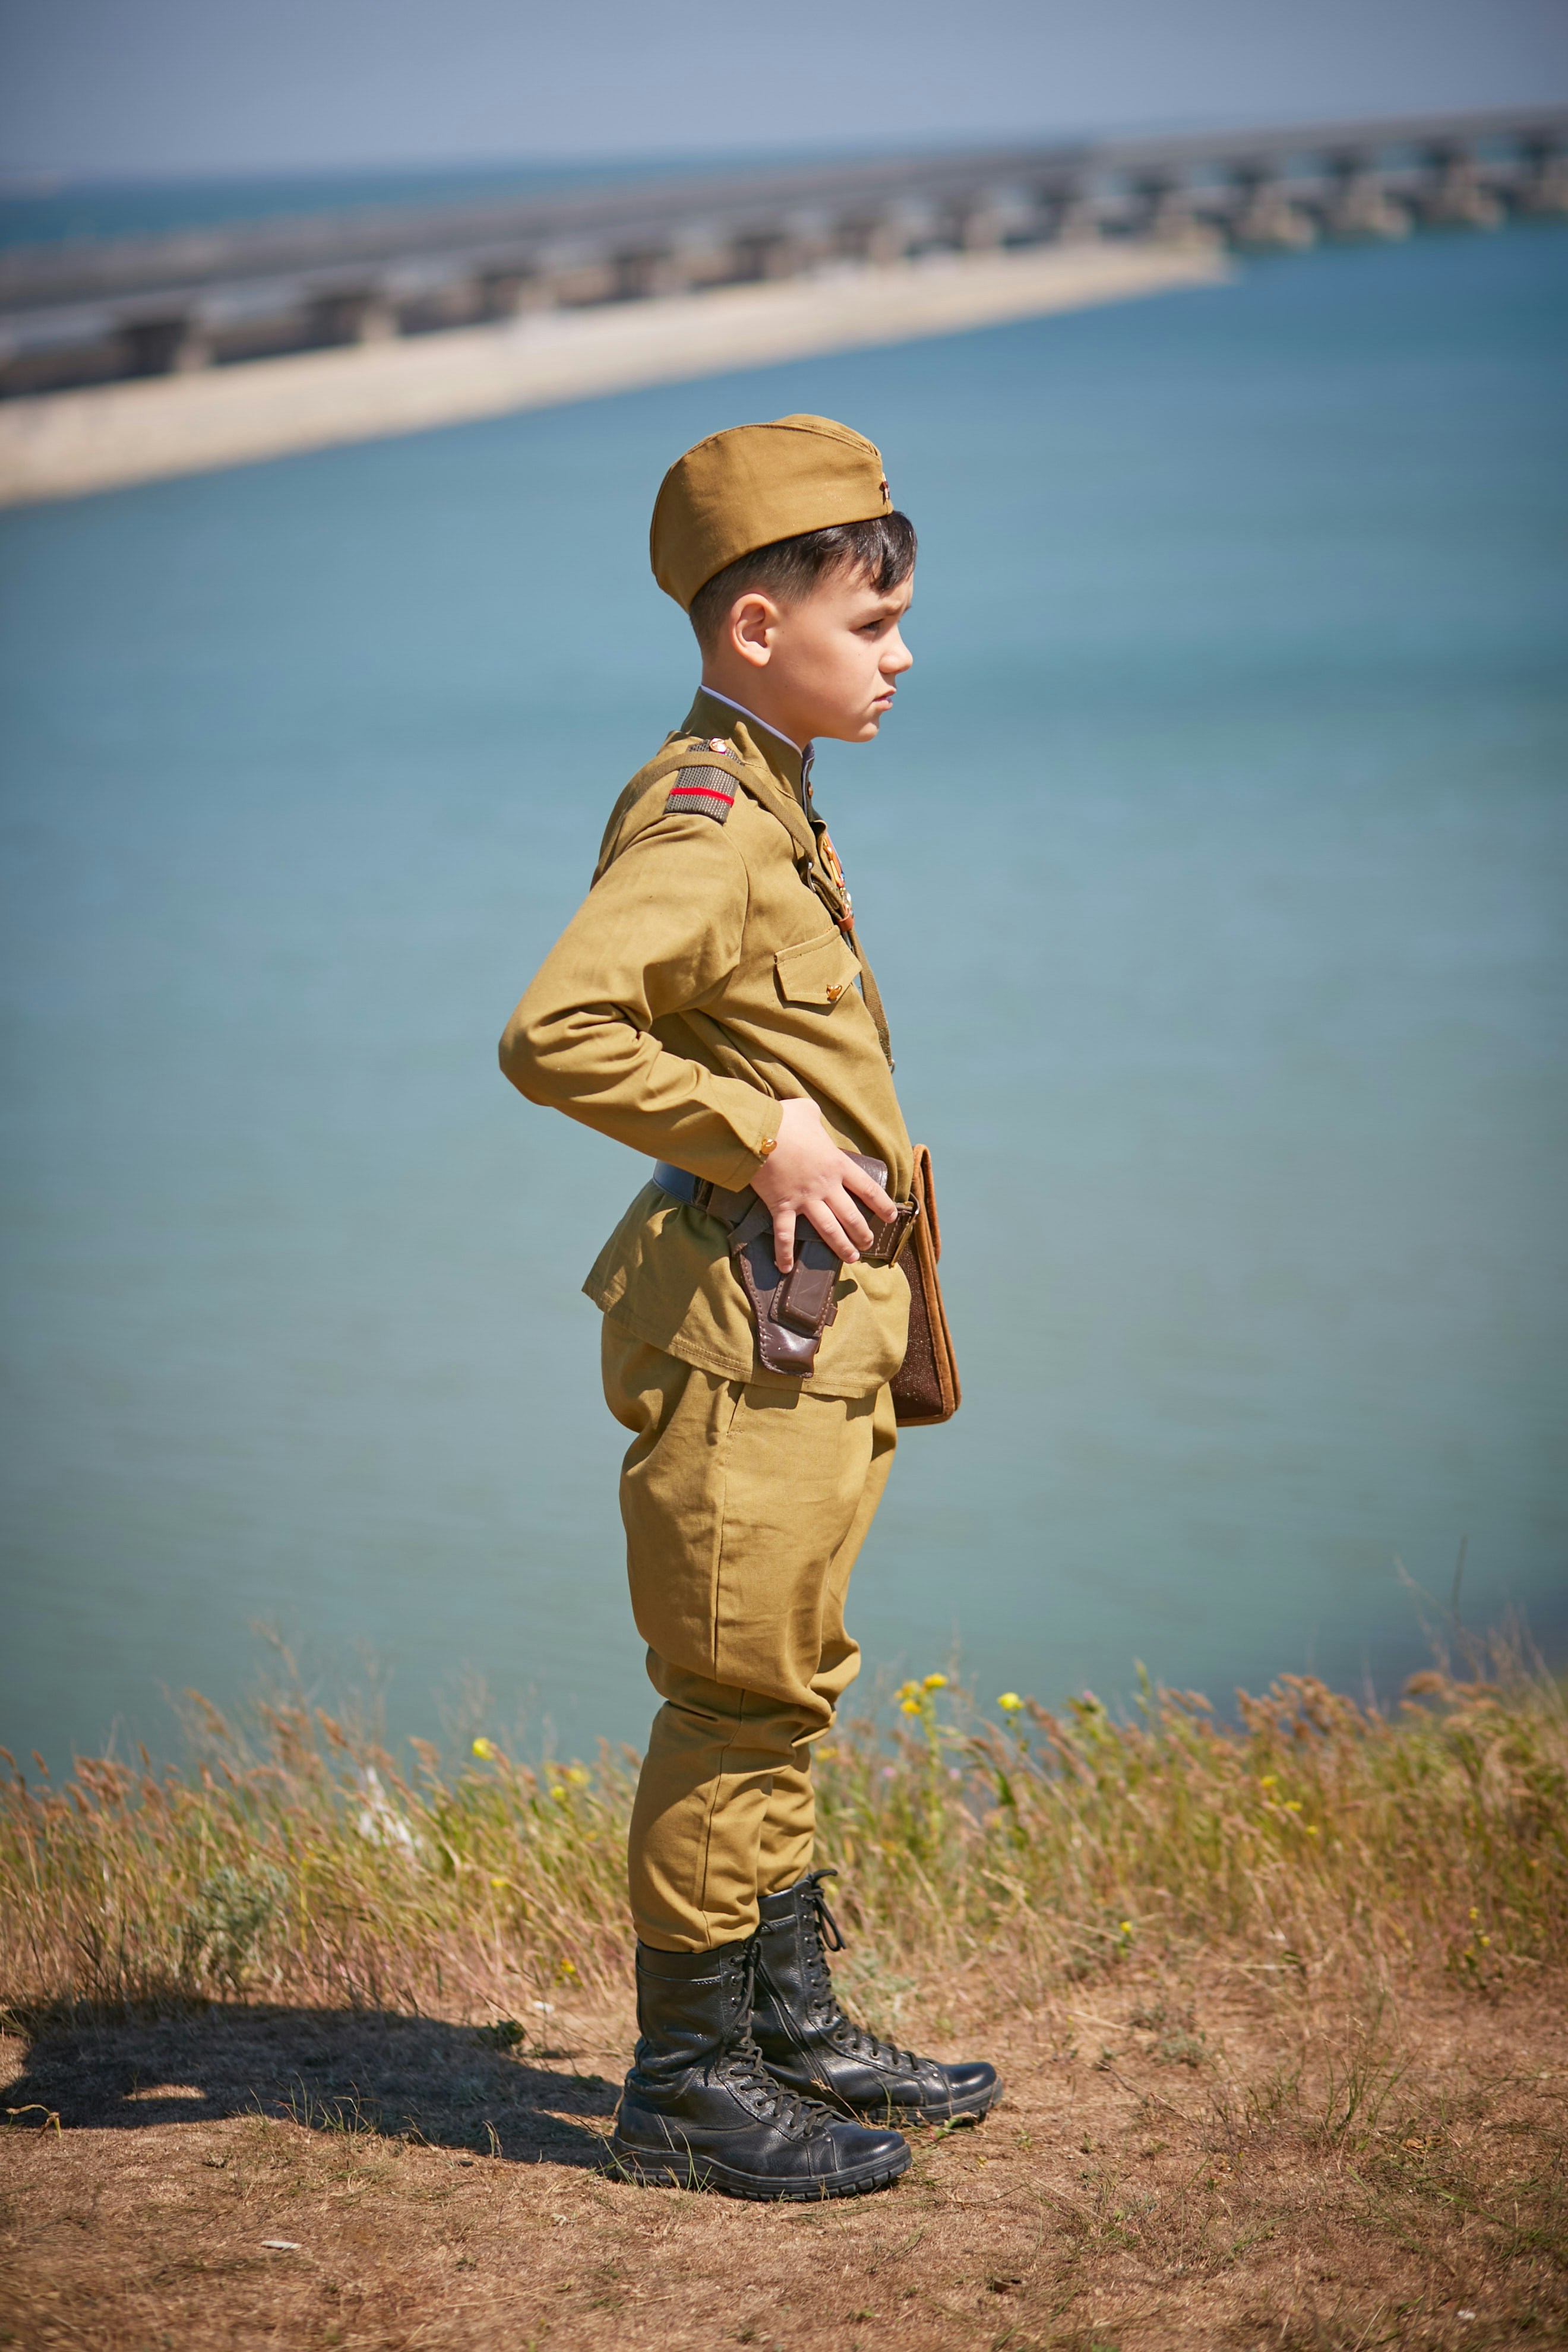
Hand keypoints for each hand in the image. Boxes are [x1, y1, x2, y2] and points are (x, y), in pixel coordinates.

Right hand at [751, 1098, 896, 1272]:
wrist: (759, 1133)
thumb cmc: (785, 1119)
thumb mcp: (807, 1110)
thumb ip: (814, 1115)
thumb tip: (811, 1113)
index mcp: (837, 1163)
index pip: (867, 1188)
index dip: (881, 1204)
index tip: (890, 1216)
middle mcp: (826, 1186)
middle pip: (851, 1215)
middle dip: (862, 1232)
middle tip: (868, 1244)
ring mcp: (805, 1199)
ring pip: (829, 1229)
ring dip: (841, 1246)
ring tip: (851, 1258)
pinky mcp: (782, 1206)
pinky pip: (785, 1235)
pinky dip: (784, 1253)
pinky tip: (786, 1268)